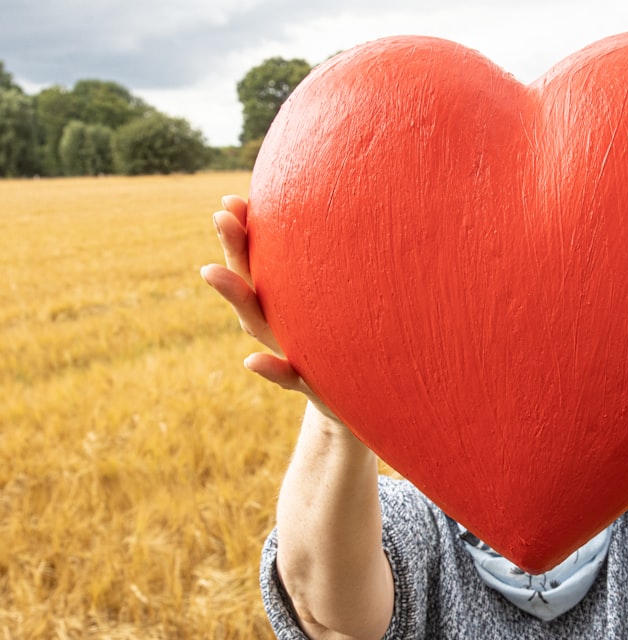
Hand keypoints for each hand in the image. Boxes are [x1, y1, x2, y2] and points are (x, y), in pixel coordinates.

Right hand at [201, 195, 337, 419]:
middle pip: (251, 283)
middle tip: (219, 215)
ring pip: (258, 324)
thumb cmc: (350, 342)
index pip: (260, 261)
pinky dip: (270, 370)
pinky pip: (289, 377)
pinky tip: (252, 362)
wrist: (366, 400)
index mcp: (286, 302)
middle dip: (235, 250)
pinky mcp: (311, 385)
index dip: (243, 233)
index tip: (229, 200)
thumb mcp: (343, 304)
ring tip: (211, 271)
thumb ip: (335, 270)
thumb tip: (345, 210)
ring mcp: (290, 353)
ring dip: (237, 297)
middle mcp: (279, 325)